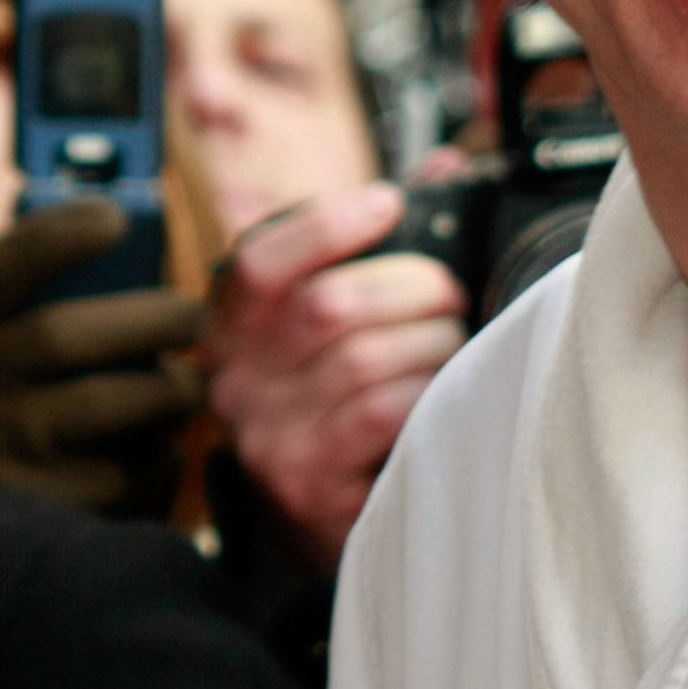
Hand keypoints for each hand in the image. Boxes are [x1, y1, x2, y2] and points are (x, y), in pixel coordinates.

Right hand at [0, 199, 205, 514]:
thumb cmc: (11, 417)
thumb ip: (47, 308)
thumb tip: (142, 251)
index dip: (54, 237)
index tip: (116, 219)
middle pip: (63, 335)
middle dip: (151, 318)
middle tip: (193, 319)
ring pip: (108, 404)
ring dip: (170, 389)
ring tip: (186, 390)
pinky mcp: (42, 516)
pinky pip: (132, 476)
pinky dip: (166, 459)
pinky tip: (163, 453)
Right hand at [203, 182, 466, 570]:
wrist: (321, 520)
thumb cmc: (342, 400)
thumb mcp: (336, 324)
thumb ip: (379, 245)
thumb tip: (445, 168)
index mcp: (235, 328)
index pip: (260, 262)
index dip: (327, 225)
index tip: (388, 204)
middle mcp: (238, 382)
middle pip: (331, 305)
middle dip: (414, 288)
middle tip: (450, 297)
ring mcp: (269, 438)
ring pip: (366, 360)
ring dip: (433, 346)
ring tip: (452, 350)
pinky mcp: (308, 486)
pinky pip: (381, 416)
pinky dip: (425, 396)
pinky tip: (441, 397)